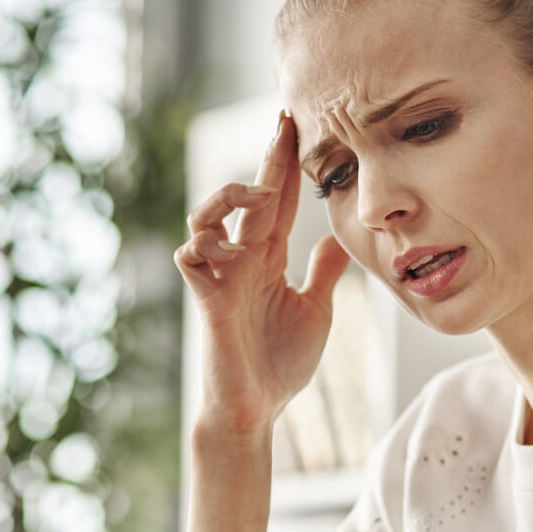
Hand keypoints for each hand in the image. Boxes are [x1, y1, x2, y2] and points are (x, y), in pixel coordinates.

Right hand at [175, 113, 351, 435]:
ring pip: (206, 216)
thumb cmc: (280, 364)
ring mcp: (220, 277)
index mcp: (267, 260)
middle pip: (248, 197)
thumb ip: (322, 271)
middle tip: (285, 122)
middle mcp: (241, 260)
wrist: (255, 409)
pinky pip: (191, 256)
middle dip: (266, 159)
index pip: (276, 202)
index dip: (285, 165)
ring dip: (229, 197)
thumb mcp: (314, 307)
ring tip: (260, 196)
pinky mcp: (206, 299)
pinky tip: (229, 247)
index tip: (299, 126)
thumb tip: (341, 235)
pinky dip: (204, 244)